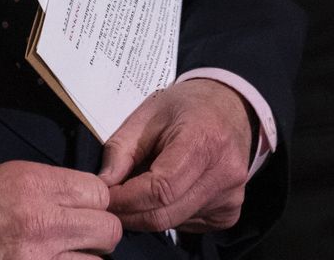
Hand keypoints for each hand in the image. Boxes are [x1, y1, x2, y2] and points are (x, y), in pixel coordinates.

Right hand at [0, 160, 121, 259]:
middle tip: (83, 229)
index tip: (86, 204)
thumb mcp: (12, 174)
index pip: (99, 193)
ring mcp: (38, 257)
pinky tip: (56, 259)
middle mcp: (42, 222)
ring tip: (67, 249)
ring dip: (87, 255)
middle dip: (100, 229)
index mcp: (36, 186)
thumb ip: (54, 184)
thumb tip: (87, 195)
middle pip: (107, 229)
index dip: (96, 199)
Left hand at [99, 78, 252, 233]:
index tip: (103, 197)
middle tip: (111, 202)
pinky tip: (168, 192)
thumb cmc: (186, 107)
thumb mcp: (147, 114)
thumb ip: (121, 149)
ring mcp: (230, 196)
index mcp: (203, 141)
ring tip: (141, 187)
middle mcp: (224, 173)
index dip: (126, 199)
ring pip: (174, 223)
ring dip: (148, 213)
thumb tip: (103, 185)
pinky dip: (169, 215)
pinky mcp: (230, 212)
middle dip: (130, 214)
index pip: (160, 189)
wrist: (230, 107)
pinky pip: (188, 225)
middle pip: (165, 215)